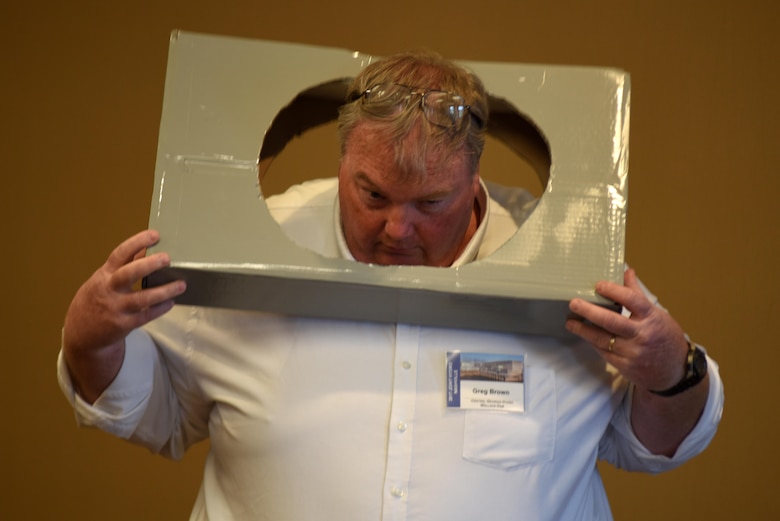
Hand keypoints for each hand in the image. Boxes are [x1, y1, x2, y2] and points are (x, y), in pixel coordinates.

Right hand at [62, 230, 185, 400]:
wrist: (81, 334)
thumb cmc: (96, 300)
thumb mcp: (104, 279)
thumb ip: (124, 266)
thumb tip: (145, 248)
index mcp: (105, 274)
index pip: (120, 254)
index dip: (136, 243)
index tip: (154, 235)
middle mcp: (109, 289)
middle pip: (128, 274)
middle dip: (148, 265)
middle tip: (167, 258)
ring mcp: (115, 308)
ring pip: (141, 298)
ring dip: (163, 291)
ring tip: (181, 285)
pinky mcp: (122, 325)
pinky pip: (145, 316)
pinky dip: (159, 309)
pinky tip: (171, 302)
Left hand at [565, 268, 688, 391]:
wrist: (675, 371)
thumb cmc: (665, 337)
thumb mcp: (657, 314)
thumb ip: (637, 295)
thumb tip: (627, 271)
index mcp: (651, 318)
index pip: (632, 300)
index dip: (614, 291)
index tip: (598, 285)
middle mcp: (641, 335)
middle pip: (611, 321)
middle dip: (589, 311)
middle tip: (573, 303)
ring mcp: (633, 352)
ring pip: (603, 339)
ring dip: (584, 330)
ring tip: (571, 322)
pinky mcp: (625, 366)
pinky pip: (604, 352)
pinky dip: (593, 343)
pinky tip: (584, 335)